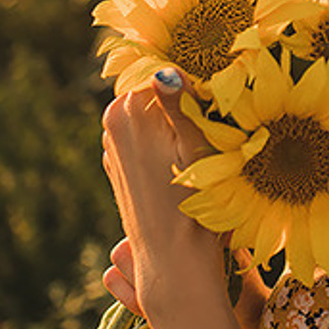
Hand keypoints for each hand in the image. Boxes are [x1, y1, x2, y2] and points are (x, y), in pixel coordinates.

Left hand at [101, 69, 224, 322]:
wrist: (172, 258)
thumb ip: (180, 103)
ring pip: (152, 112)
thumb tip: (167, 69)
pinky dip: (164, 139)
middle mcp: (112, 123)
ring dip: (175, 120)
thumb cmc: (191, 200)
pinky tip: (182, 162)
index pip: (164, 71)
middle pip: (156, 91)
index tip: (216, 104)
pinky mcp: (118, 163)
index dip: (195, 83)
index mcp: (127, 110)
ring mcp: (112, 144)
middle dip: (183, 101)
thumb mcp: (195, 146)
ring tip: (198, 148)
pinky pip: (145, 134)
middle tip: (211, 127)